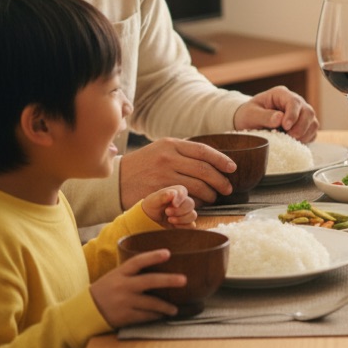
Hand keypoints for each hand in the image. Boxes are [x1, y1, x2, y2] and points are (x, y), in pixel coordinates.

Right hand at [90, 248, 186, 326]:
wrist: (85, 311)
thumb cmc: (106, 290)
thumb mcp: (115, 276)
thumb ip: (132, 273)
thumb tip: (160, 267)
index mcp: (120, 273)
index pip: (137, 261)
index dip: (153, 256)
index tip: (168, 253)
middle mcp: (122, 286)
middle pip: (149, 281)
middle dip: (168, 280)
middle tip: (184, 280)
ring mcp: (124, 301)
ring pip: (151, 303)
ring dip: (165, 306)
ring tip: (174, 309)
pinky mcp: (124, 316)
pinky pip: (145, 316)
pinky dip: (155, 316)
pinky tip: (162, 315)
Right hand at [119, 137, 235, 207]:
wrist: (115, 182)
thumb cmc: (142, 166)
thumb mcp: (160, 150)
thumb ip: (182, 152)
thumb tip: (212, 159)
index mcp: (171, 144)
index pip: (204, 151)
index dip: (222, 160)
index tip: (232, 168)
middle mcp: (168, 158)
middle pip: (204, 170)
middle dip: (220, 180)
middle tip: (227, 188)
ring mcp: (163, 175)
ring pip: (198, 186)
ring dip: (211, 193)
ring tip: (214, 197)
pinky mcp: (160, 191)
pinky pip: (186, 197)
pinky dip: (197, 201)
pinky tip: (199, 203)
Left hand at [139, 184, 196, 227]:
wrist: (150, 218)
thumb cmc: (152, 206)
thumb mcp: (154, 200)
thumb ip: (163, 196)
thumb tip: (173, 193)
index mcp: (177, 192)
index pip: (183, 192)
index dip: (179, 198)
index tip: (173, 204)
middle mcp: (184, 201)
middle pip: (190, 204)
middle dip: (179, 210)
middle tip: (167, 212)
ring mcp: (186, 212)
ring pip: (193, 215)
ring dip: (181, 219)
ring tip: (169, 220)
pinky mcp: (187, 223)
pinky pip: (192, 225)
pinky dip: (183, 226)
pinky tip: (174, 225)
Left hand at [232, 86, 317, 141]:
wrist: (247, 122)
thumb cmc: (248, 115)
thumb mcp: (250, 114)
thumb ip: (264, 116)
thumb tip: (279, 118)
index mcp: (281, 94)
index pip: (294, 102)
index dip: (293, 115)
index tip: (286, 127)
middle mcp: (295, 102)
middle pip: (308, 112)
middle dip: (301, 127)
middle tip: (290, 137)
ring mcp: (301, 113)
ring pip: (313, 122)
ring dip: (305, 134)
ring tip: (291, 141)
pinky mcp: (304, 125)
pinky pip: (312, 132)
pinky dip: (306, 139)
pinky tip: (295, 143)